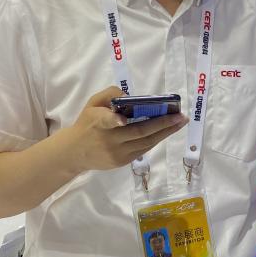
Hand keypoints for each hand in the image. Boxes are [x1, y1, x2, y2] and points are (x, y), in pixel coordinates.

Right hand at [62, 86, 187, 172]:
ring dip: (165, 132)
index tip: (123, 121)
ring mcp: (116, 153)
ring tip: (180, 122)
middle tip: (180, 116)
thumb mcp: (92, 103)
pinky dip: (156, 139)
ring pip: (145, 143)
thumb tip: (130, 97)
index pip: (105, 121)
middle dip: (162, 124)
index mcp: (98, 122)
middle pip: (138, 132)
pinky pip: (143, 149)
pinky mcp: (122, 162)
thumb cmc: (87, 123)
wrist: (75, 152)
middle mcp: (109, 139)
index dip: (115, 121)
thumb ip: (109, 95)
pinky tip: (167, 130)